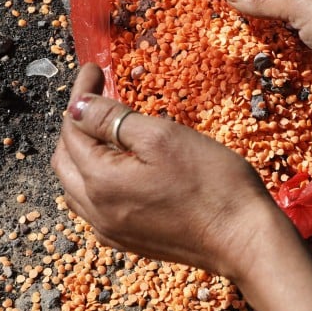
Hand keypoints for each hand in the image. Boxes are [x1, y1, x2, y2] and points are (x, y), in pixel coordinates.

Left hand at [51, 64, 292, 279]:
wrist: (245, 241)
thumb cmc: (213, 185)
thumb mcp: (163, 138)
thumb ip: (113, 120)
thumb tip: (79, 107)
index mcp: (101, 182)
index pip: (74, 129)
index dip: (81, 95)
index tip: (96, 69)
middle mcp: (98, 211)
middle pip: (66, 160)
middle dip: (75, 124)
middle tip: (97, 96)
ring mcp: (112, 231)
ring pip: (76, 186)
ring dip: (81, 155)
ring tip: (104, 129)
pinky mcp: (130, 241)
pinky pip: (95, 208)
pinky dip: (95, 182)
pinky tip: (116, 169)